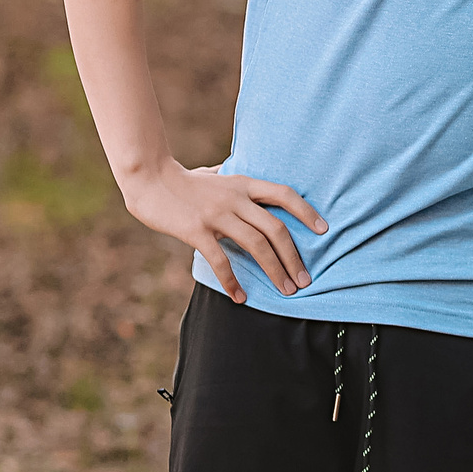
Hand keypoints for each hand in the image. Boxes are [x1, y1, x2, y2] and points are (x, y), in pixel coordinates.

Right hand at [122, 161, 326, 301]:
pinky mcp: (196, 230)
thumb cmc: (181, 179)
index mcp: (244, 184)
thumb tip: (234, 175)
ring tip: (286, 290)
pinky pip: (220, 259)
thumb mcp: (214, 174)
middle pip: (276, 228)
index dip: (306, 212)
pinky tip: (240, 297)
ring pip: (256, 244)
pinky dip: (233, 280)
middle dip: (294, 257)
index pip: (285, 195)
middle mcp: (236, 198)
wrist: (147, 178)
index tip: (324, 230)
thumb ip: (230, 179)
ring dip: (275, 270)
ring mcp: (217, 214)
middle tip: (305, 280)